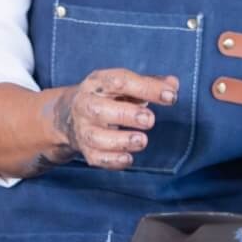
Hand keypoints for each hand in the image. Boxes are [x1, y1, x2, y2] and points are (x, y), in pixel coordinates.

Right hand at [38, 69, 177, 171]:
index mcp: (98, 83)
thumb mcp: (123, 84)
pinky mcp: (85, 149)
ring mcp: (83, 128)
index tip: (171, 96)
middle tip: (150, 120)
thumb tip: (172, 84)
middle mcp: (86, 104)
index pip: (120, 81)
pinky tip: (129, 158)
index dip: (146, 88)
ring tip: (142, 140)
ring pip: (96, 137)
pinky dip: (113, 160)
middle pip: (99, 109)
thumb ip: (149, 83)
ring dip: (120, 140)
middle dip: (126, 115)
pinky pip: (96, 157)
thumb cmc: (106, 97)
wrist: (68, 115)